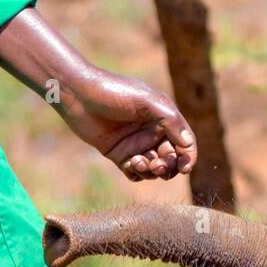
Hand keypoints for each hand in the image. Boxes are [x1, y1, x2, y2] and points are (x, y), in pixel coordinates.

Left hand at [58, 69, 196, 180]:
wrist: (78, 95)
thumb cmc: (113, 93)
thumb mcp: (147, 102)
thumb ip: (170, 121)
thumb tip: (187, 144)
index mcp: (163, 118)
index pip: (184, 142)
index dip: (188, 156)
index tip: (185, 168)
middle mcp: (152, 133)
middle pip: (171, 159)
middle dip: (168, 166)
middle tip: (158, 165)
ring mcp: (136, 145)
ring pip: (153, 168)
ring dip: (151, 170)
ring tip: (137, 161)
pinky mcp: (120, 154)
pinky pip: (135, 172)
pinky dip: (136, 173)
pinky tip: (130, 165)